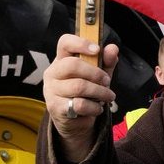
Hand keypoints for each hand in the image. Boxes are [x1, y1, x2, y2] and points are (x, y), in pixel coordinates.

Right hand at [43, 34, 118, 162]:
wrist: (75, 120)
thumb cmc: (86, 92)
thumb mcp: (98, 75)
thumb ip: (105, 62)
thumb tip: (113, 48)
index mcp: (61, 60)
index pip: (65, 43)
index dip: (81, 43)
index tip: (97, 50)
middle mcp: (52, 73)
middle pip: (72, 65)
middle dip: (96, 73)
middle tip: (107, 81)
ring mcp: (51, 90)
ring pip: (79, 86)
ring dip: (100, 92)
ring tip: (108, 96)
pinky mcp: (55, 107)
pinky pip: (79, 104)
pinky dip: (94, 107)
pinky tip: (98, 108)